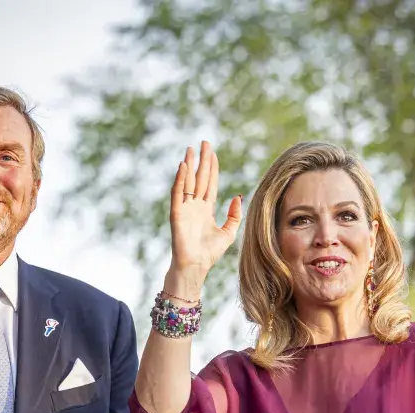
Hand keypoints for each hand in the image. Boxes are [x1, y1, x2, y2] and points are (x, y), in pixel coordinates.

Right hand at [165, 141, 242, 297]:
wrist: (196, 267)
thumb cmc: (209, 254)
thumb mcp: (228, 233)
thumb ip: (234, 215)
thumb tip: (237, 196)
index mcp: (206, 209)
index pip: (210, 183)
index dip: (212, 168)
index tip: (213, 153)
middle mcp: (195, 206)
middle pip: (199, 178)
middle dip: (202, 160)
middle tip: (205, 142)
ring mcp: (185, 208)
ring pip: (188, 181)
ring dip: (189, 165)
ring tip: (191, 149)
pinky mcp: (176, 213)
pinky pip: (178, 193)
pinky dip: (180, 179)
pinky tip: (183, 166)